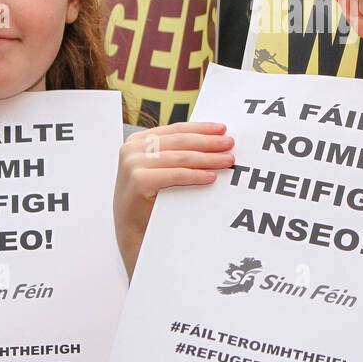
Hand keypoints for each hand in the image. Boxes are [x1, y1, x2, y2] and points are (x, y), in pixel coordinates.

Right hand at [115, 121, 234, 277]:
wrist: (132, 232)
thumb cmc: (150, 201)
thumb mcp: (159, 169)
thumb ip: (175, 152)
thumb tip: (212, 139)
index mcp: (137, 141)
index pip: (176, 130)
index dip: (201, 128)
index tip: (222, 129)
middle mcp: (132, 148)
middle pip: (181, 141)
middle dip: (209, 142)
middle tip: (230, 143)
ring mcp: (132, 163)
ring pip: (181, 157)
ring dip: (208, 158)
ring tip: (228, 160)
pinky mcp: (138, 180)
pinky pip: (176, 175)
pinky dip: (196, 175)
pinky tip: (212, 177)